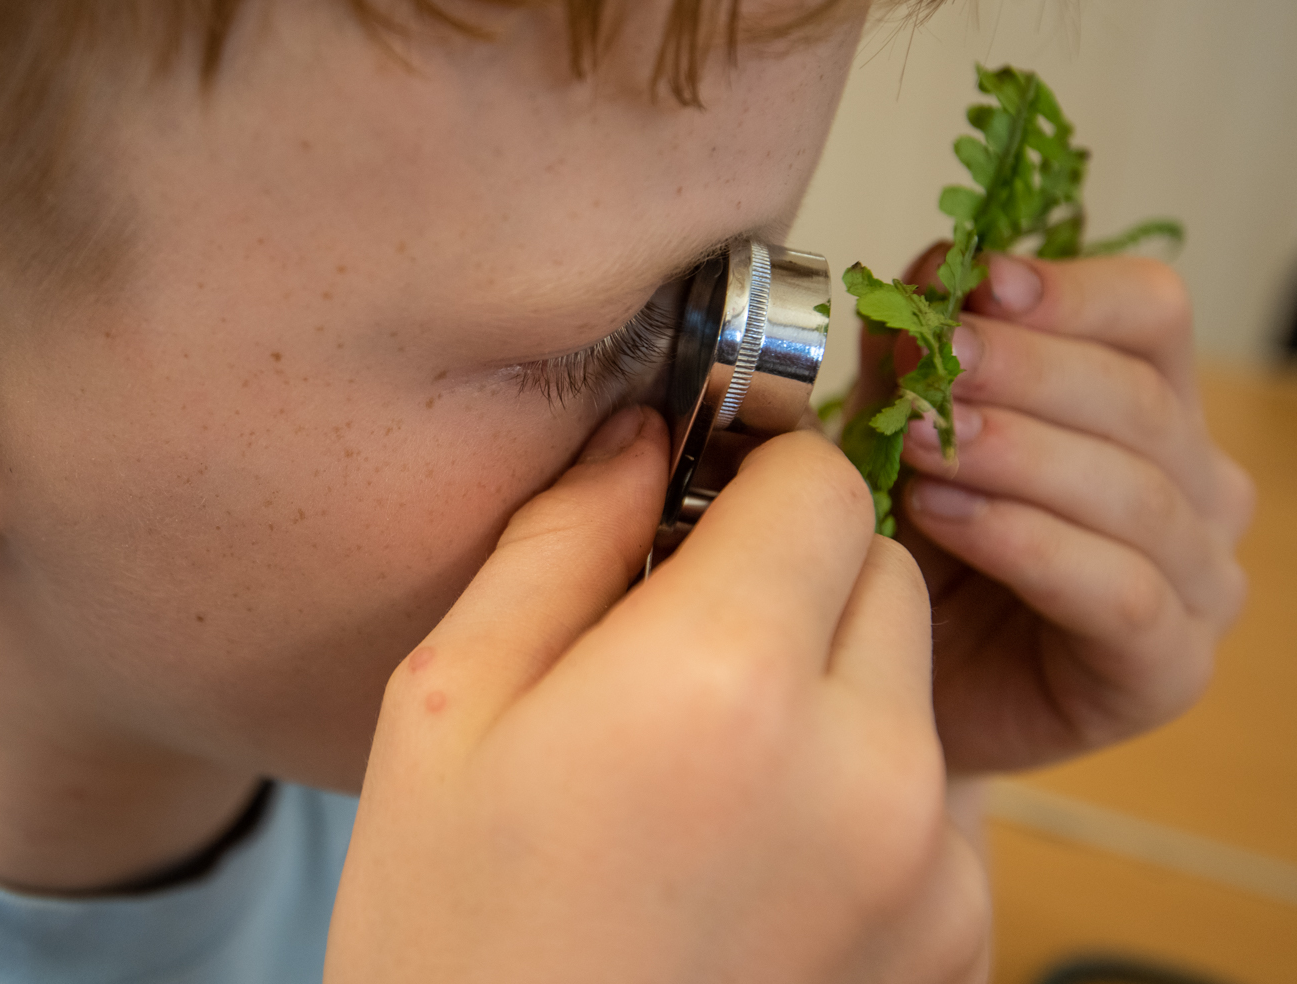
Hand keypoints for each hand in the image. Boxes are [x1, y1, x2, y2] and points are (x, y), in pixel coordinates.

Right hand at [327, 411, 987, 983]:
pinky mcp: (954, 945)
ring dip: (831, 684)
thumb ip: (559, 543)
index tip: (692, 513)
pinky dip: (859, 791)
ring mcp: (929, 872)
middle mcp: (866, 772)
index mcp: (724, 685)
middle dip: (794, 576)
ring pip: (908, 687)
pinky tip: (748, 854)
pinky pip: (927, 800)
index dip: (750, 479)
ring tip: (704, 770)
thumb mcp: (446, 709)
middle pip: (884, 576)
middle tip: (677, 643)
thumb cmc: (448, 935)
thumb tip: (638, 437)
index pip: (821, 487)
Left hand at [870, 246, 1254, 773]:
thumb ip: (916, 354)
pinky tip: (944, 517)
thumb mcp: (896, 432)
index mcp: (1147, 404)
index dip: (1072, 290)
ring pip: (1136, 494)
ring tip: (921, 444)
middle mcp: (1196, 487)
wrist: (885, 688)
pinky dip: (1027, 544)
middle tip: (934, 362)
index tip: (983, 283)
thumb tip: (937, 265)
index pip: (1152, 315)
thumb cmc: (909, 554)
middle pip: (1142, 399)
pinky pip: (1118, 592)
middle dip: (1026, 371)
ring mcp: (1197, 582)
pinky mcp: (1166, 668)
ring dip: (1019, 455)